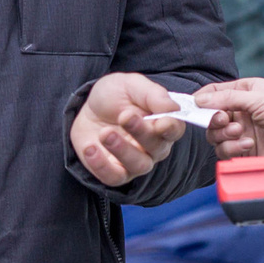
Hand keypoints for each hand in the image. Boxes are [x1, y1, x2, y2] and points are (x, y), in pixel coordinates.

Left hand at [71, 72, 186, 186]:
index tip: (161, 123)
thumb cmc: (116, 95)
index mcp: (163, 123)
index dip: (171, 128)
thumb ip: (153, 94)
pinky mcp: (114, 171)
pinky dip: (101, 166)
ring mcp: (135, 162)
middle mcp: (154, 147)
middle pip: (157, 147)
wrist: (88, 107)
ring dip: (122, 150)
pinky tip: (90, 148)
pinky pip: (114, 177)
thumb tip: (172, 107)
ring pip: (139, 165)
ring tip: (104, 133)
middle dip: (141, 132)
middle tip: (124, 116)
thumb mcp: (131, 85)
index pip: (175, 129)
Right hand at [192, 78, 263, 168]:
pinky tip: (248, 145)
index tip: (194, 107)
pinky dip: (233, 150)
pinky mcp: (248, 153)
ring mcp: (245, 133)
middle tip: (225, 121)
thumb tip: (199, 100)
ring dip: (224, 136)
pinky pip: (227, 153)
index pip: (214, 94)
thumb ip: (228, 99)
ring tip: (241, 134)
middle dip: (214, 121)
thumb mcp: (260, 99)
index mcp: (246, 92)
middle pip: (211, 118)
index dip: (202, 100)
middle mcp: (243, 113)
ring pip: (216, 137)